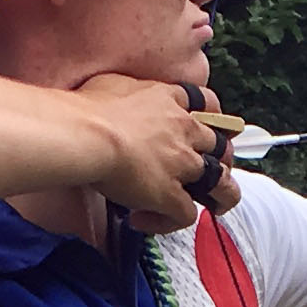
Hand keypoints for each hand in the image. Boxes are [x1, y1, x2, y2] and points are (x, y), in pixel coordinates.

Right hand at [75, 74, 239, 225]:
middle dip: (220, 160)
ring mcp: (182, 164)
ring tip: (210, 207)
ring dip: (220, 197)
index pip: (207, 103)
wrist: (85, 134)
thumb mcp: (113, 84)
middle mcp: (184, 130)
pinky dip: (169, 222)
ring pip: (222, 184)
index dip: (211, 117)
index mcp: (170, 100)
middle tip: (201, 172)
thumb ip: (127, 92)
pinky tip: (143, 220)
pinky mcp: (171, 194)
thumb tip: (117, 101)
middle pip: (221, 146)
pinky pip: (186, 215)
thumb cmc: (87, 108)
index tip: (204, 128)